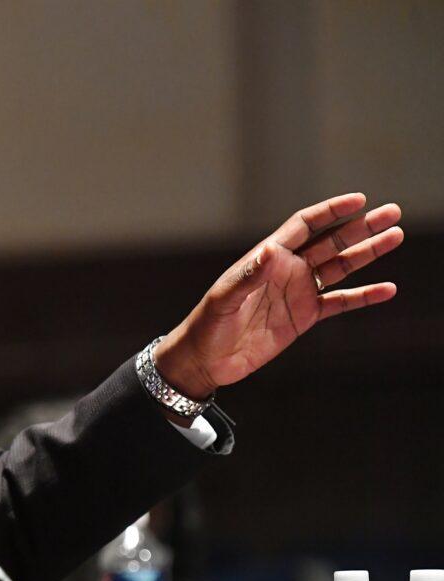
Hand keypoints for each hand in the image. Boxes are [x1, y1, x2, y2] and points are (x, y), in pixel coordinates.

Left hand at [154, 193, 403, 399]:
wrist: (206, 359)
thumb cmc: (207, 324)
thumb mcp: (224, 298)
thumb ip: (249, 275)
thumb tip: (272, 251)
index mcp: (267, 258)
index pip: (305, 225)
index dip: (331, 211)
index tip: (359, 200)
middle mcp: (287, 270)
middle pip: (331, 242)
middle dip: (360, 227)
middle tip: (392, 213)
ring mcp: (297, 292)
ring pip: (340, 267)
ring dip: (367, 253)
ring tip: (396, 237)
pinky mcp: (303, 317)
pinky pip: (339, 303)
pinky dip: (363, 296)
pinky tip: (387, 289)